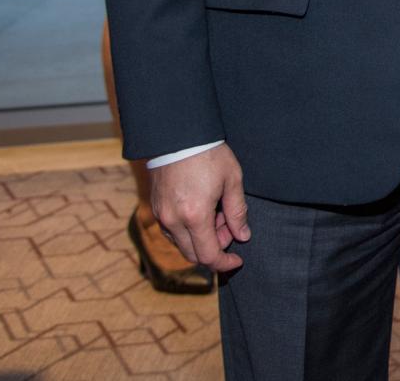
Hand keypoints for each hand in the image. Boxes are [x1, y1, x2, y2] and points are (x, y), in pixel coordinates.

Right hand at [149, 144, 250, 272]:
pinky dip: (189, 231)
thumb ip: (237, 212)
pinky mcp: (157, 209)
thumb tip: (243, 236)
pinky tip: (202, 210)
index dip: (224, 263)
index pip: (208, 256)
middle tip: (229, 227)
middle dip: (215, 249)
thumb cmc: (209, 155)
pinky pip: (173, 232)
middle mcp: (174, 221)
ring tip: (217, 213)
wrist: (178, 135)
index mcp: (195, 216)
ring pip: (182, 245)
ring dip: (202, 239)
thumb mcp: (232, 180)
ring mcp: (162, 216)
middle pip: (193, 255)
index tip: (237, 260)